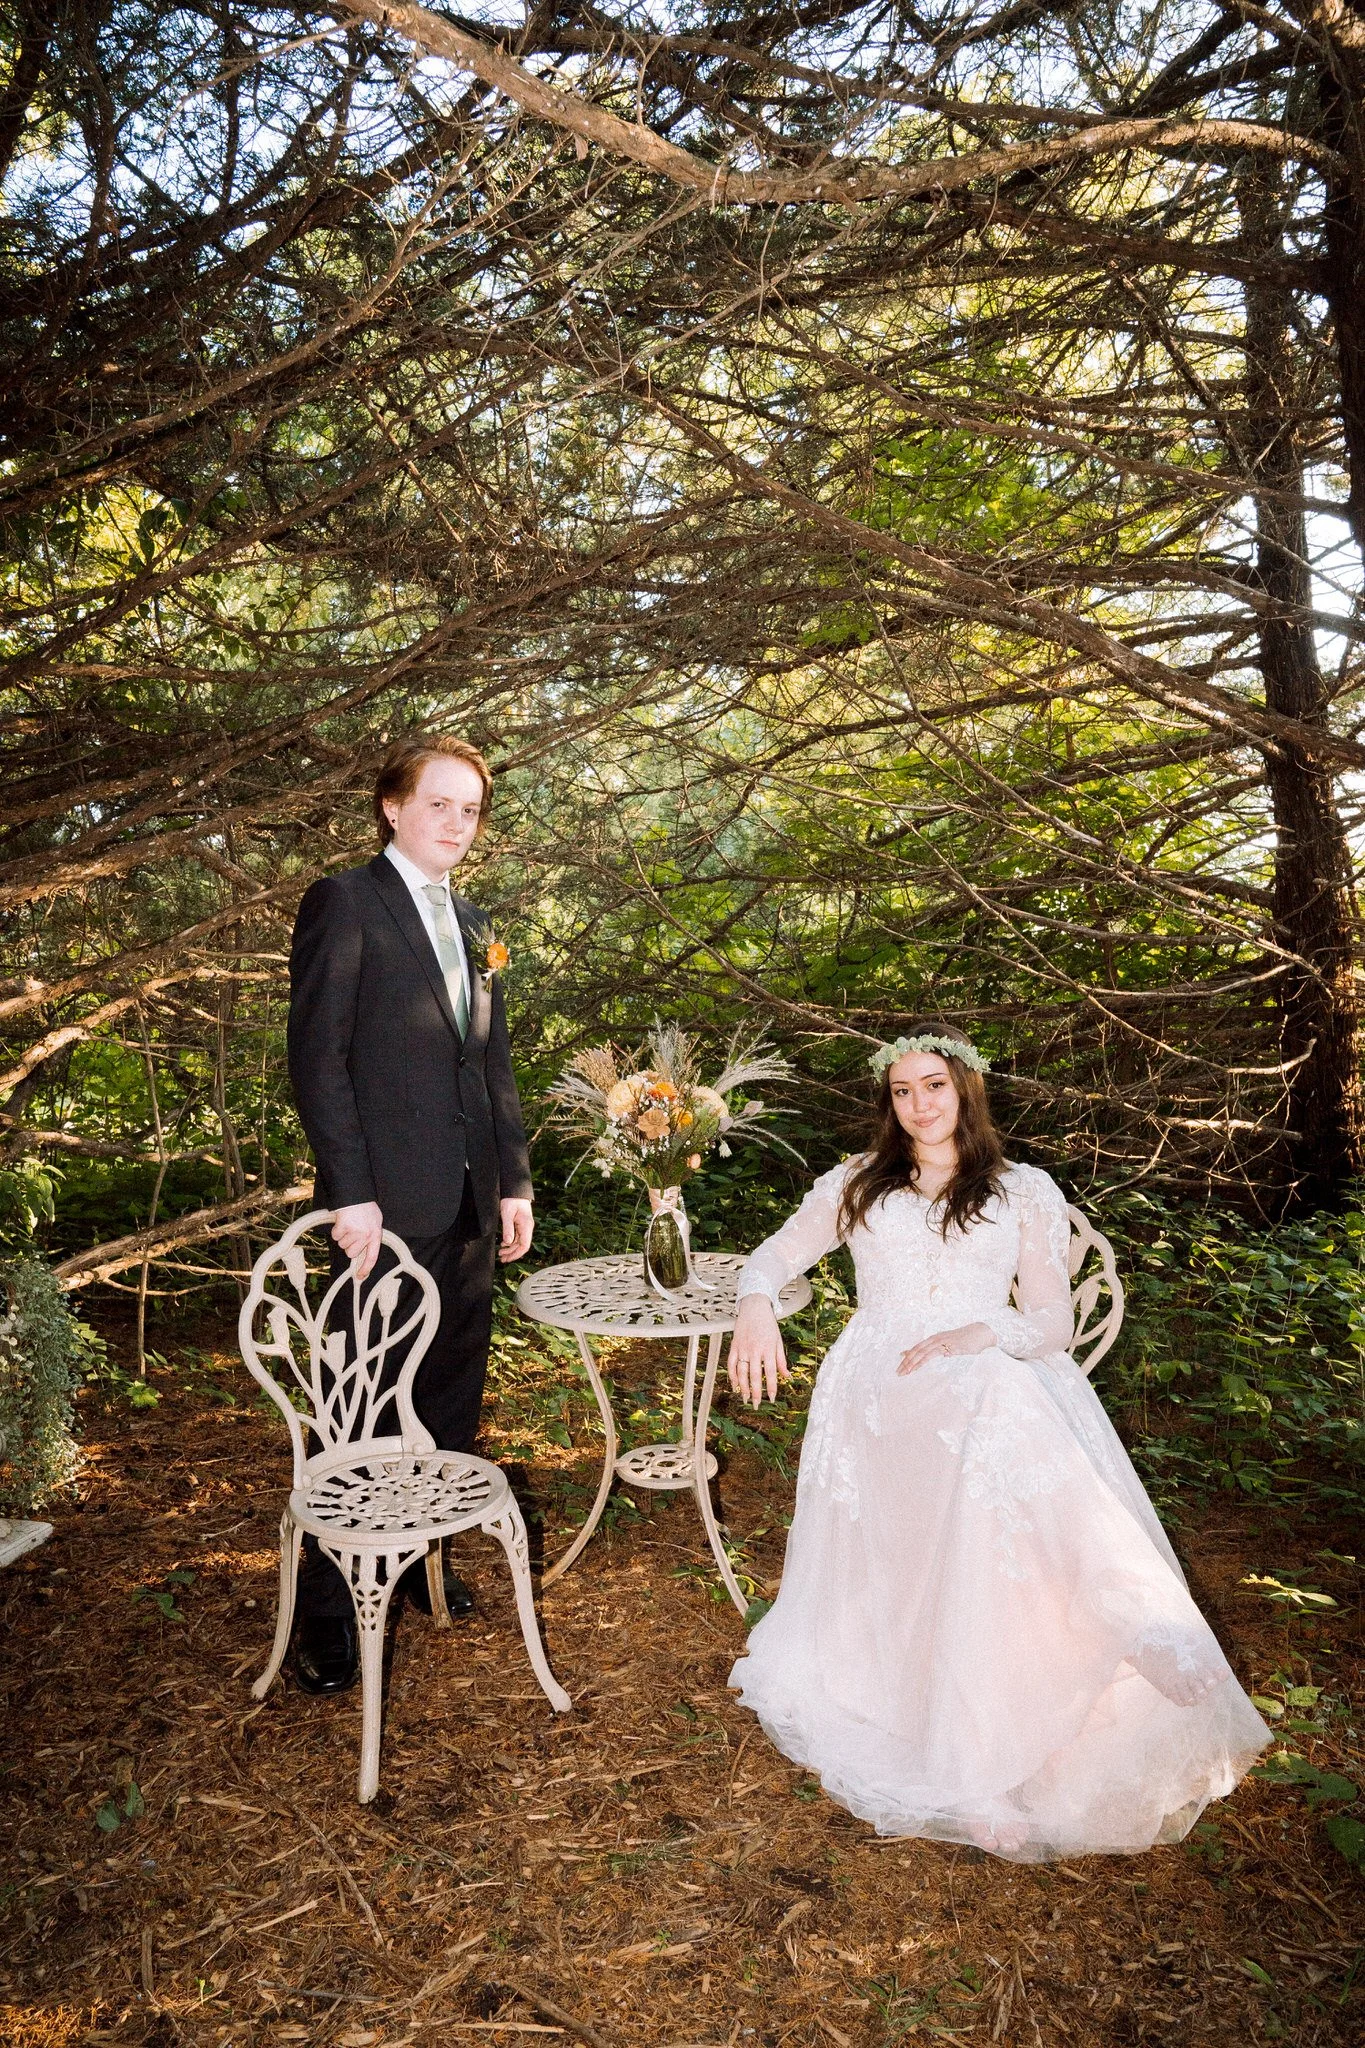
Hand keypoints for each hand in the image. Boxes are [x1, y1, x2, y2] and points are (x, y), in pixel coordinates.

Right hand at [332, 1201, 383, 1278]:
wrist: (356, 1194)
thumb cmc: (365, 1208)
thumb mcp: (375, 1222)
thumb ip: (371, 1237)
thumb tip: (362, 1253)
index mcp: (376, 1234)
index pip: (372, 1257)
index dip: (365, 1268)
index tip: (360, 1276)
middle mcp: (366, 1235)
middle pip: (351, 1253)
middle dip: (349, 1245)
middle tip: (352, 1232)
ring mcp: (355, 1231)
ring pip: (342, 1244)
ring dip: (343, 1235)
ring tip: (349, 1223)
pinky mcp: (344, 1227)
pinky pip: (335, 1236)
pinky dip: (336, 1229)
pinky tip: (342, 1221)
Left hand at [498, 1197, 533, 1262]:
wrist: (515, 1191)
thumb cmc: (511, 1200)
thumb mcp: (507, 1214)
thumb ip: (508, 1228)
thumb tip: (507, 1242)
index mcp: (526, 1226)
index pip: (524, 1245)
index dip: (516, 1254)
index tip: (507, 1258)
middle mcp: (527, 1228)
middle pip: (522, 1246)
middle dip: (512, 1254)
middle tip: (502, 1259)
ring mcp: (524, 1227)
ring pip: (519, 1243)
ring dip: (511, 1249)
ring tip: (501, 1254)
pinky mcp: (520, 1225)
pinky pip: (517, 1237)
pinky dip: (511, 1243)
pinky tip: (504, 1245)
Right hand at [727, 1293, 789, 1408]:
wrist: (754, 1307)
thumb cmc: (768, 1324)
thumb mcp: (778, 1341)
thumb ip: (781, 1360)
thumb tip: (787, 1376)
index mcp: (768, 1349)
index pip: (771, 1372)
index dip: (772, 1387)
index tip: (772, 1399)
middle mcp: (755, 1350)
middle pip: (755, 1375)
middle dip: (756, 1392)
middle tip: (756, 1405)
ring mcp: (743, 1348)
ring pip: (741, 1372)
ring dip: (743, 1387)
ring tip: (745, 1398)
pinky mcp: (734, 1346)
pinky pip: (731, 1363)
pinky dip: (732, 1375)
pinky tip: (734, 1385)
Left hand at [897, 1322, 993, 1374]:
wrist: (981, 1333)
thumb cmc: (969, 1341)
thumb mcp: (955, 1346)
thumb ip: (947, 1350)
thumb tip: (944, 1355)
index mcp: (936, 1339)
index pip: (918, 1347)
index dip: (908, 1355)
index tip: (900, 1364)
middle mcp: (935, 1338)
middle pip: (916, 1350)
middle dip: (906, 1361)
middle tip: (898, 1372)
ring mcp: (941, 1341)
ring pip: (921, 1352)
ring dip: (911, 1363)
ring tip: (904, 1372)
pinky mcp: (947, 1346)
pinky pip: (931, 1355)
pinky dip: (921, 1361)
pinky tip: (915, 1368)